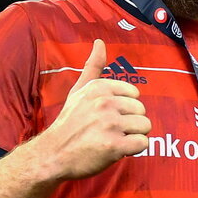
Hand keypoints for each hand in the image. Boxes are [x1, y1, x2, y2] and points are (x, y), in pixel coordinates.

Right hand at [41, 39, 150, 179]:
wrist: (53, 154)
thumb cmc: (69, 123)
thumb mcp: (78, 91)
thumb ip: (93, 67)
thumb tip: (100, 42)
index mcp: (100, 88)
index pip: (135, 95)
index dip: (125, 109)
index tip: (108, 116)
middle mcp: (105, 103)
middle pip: (142, 111)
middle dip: (131, 123)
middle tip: (110, 131)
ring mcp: (110, 124)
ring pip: (145, 127)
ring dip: (133, 136)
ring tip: (114, 139)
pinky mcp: (114, 146)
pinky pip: (142, 143)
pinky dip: (134, 149)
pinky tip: (118, 150)